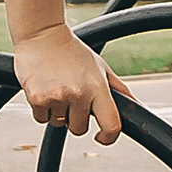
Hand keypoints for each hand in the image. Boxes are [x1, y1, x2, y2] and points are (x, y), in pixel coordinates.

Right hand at [12, 24, 131, 143]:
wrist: (42, 34)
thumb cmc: (72, 51)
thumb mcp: (100, 67)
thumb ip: (118, 89)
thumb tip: (134, 105)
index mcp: (98, 87)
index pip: (111, 124)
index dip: (108, 137)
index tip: (102, 137)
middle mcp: (79, 93)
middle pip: (80, 129)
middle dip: (76, 119)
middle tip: (72, 99)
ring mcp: (57, 97)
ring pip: (59, 124)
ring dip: (58, 113)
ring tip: (57, 89)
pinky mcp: (37, 98)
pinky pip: (41, 118)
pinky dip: (42, 109)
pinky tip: (44, 90)